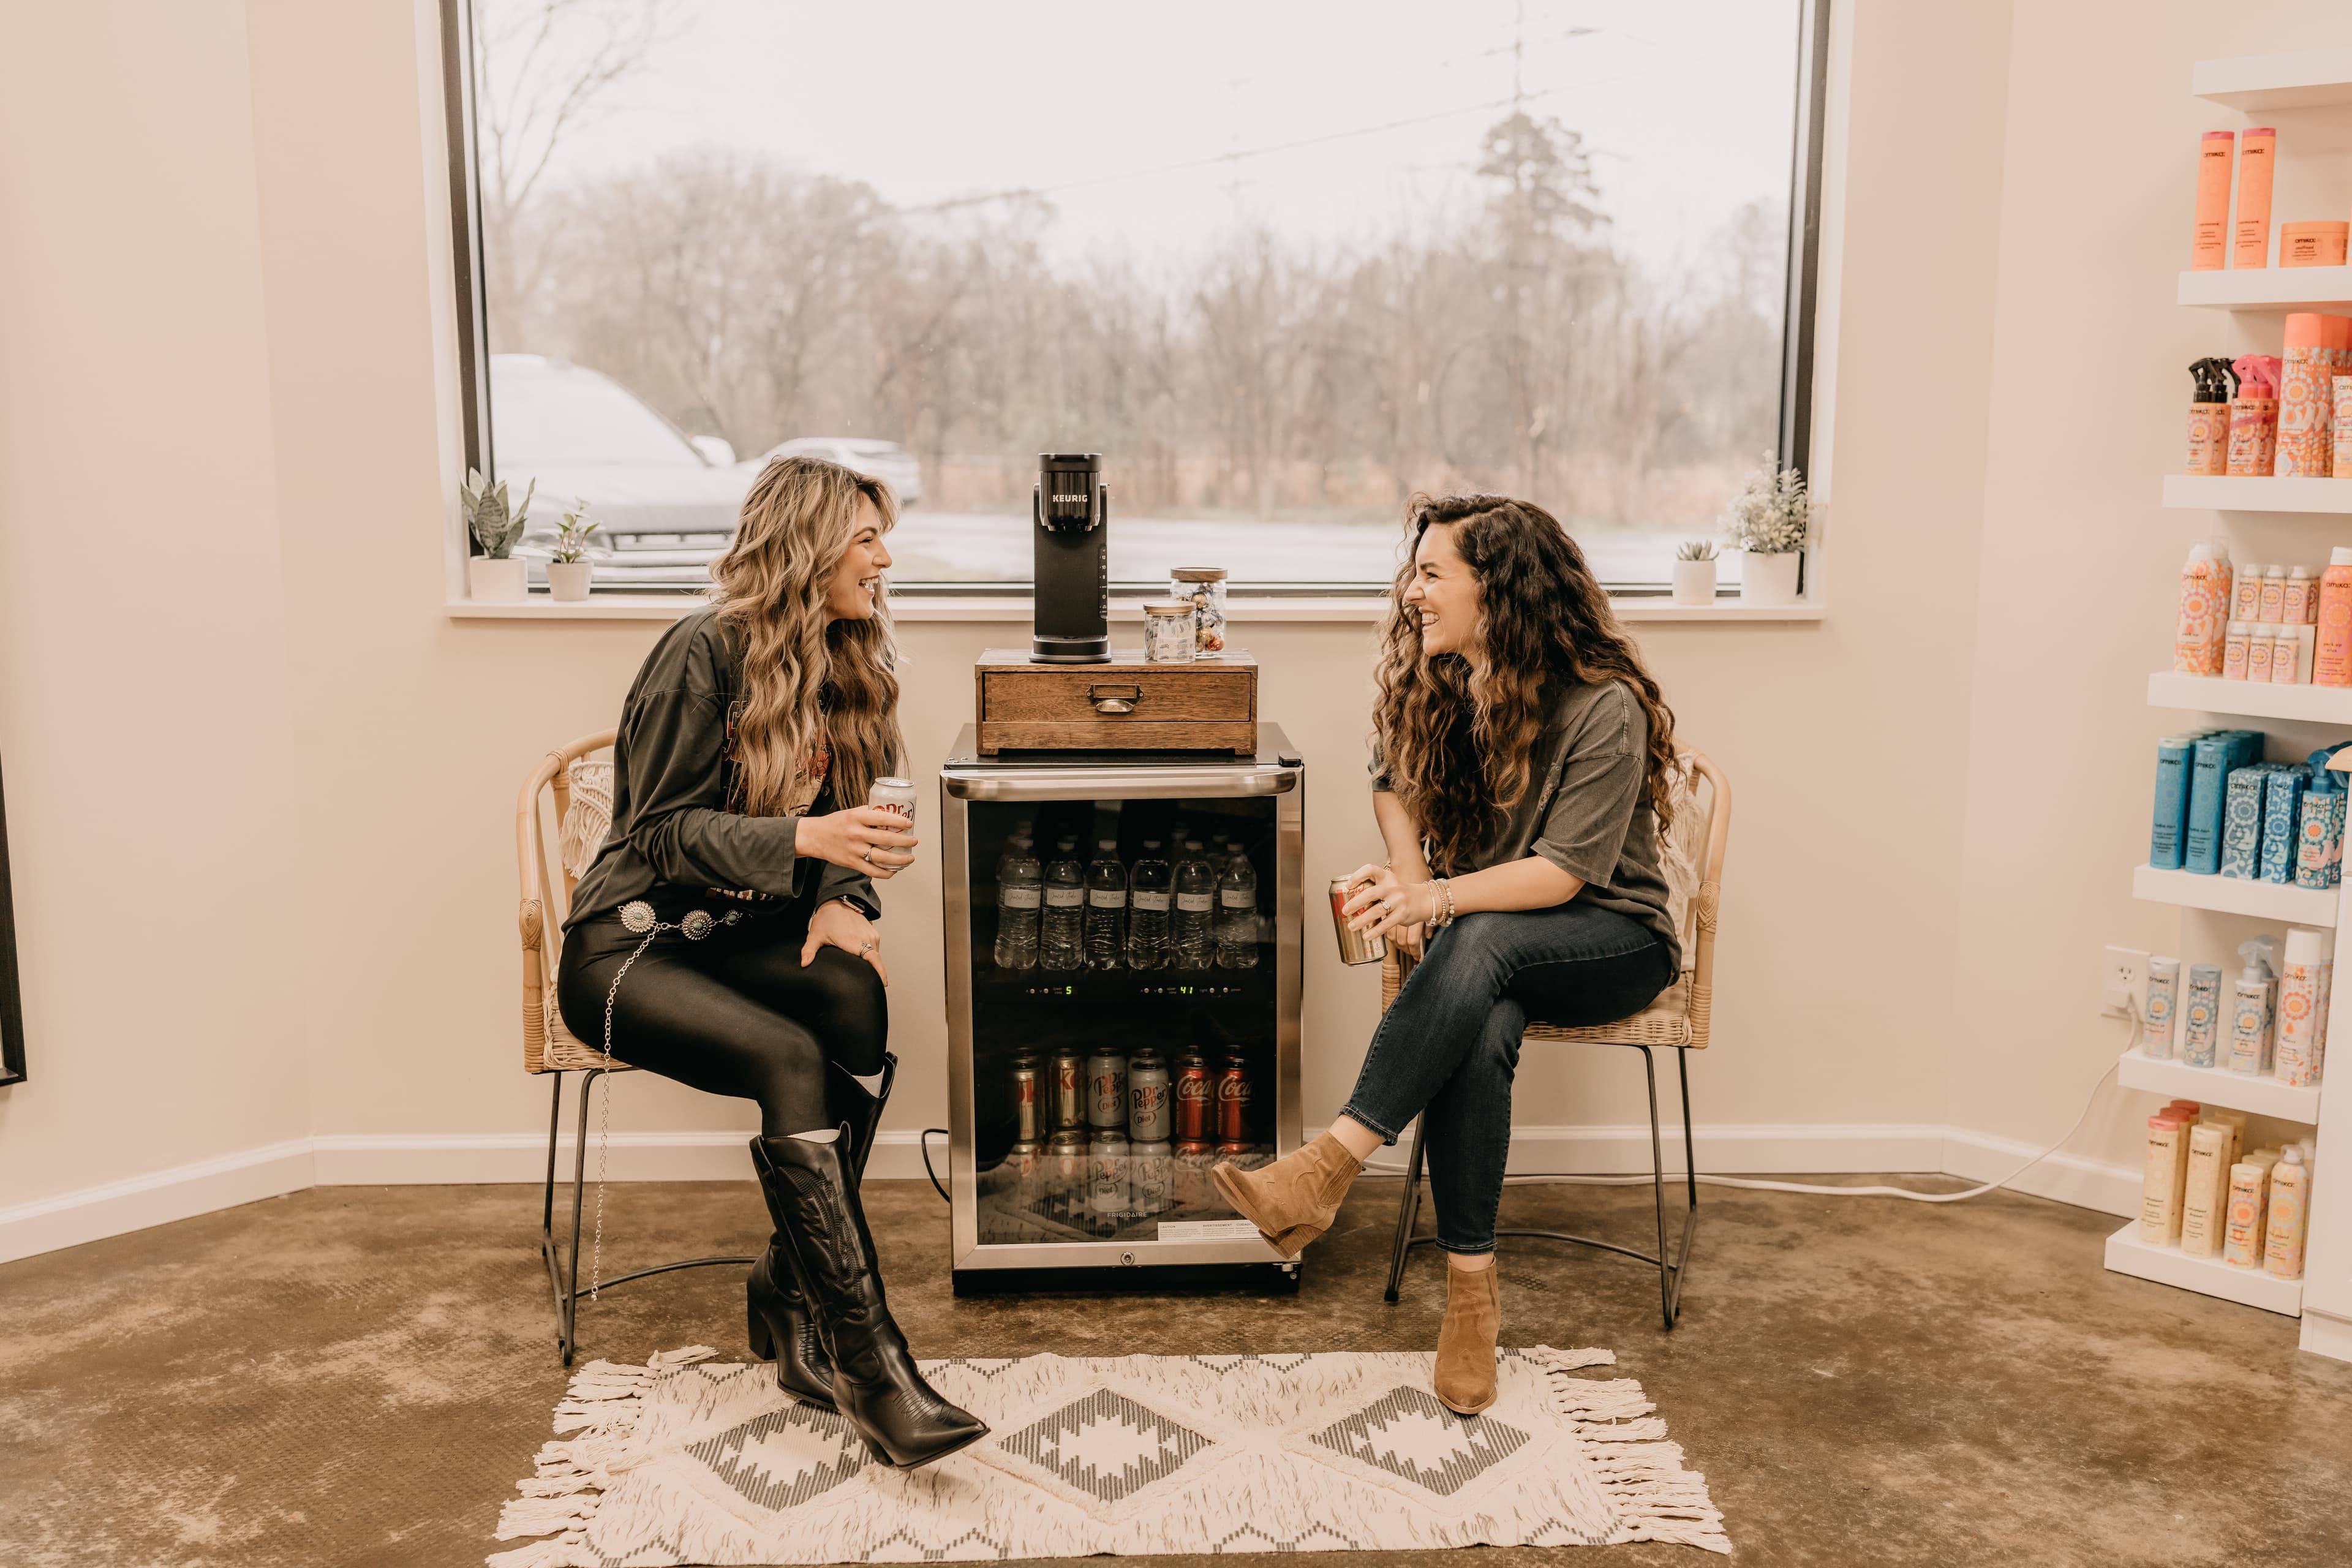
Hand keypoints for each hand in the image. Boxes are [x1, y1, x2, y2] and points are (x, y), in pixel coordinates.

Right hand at [795, 806, 918, 878]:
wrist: (814, 837)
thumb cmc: (835, 823)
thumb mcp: (851, 812)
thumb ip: (868, 813)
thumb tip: (890, 814)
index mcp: (856, 817)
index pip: (881, 818)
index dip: (898, 821)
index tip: (909, 823)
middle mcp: (855, 833)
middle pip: (885, 839)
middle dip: (904, 841)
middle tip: (914, 841)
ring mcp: (853, 849)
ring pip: (881, 857)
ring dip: (899, 859)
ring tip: (910, 858)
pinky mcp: (851, 862)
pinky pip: (872, 871)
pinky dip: (885, 872)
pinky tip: (894, 870)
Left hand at [802, 898, 886, 982]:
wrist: (836, 900)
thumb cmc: (826, 918)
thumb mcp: (815, 935)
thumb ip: (809, 951)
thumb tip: (804, 964)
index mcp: (854, 941)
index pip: (874, 959)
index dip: (880, 972)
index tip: (883, 984)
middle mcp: (866, 937)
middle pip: (875, 960)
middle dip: (874, 972)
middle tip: (866, 982)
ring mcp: (871, 933)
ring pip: (876, 953)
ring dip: (872, 962)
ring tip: (863, 971)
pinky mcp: (873, 931)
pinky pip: (875, 947)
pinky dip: (871, 954)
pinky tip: (862, 958)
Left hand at [1339, 863, 1437, 947]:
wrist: (1425, 899)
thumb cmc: (1401, 893)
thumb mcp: (1389, 884)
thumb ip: (1374, 889)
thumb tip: (1351, 903)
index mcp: (1387, 876)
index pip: (1370, 870)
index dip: (1357, 876)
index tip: (1348, 887)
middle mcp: (1392, 887)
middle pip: (1371, 893)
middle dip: (1355, 903)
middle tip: (1345, 911)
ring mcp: (1398, 900)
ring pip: (1377, 910)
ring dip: (1362, 920)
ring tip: (1351, 926)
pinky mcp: (1402, 914)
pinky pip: (1386, 924)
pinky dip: (1375, 931)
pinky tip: (1366, 936)